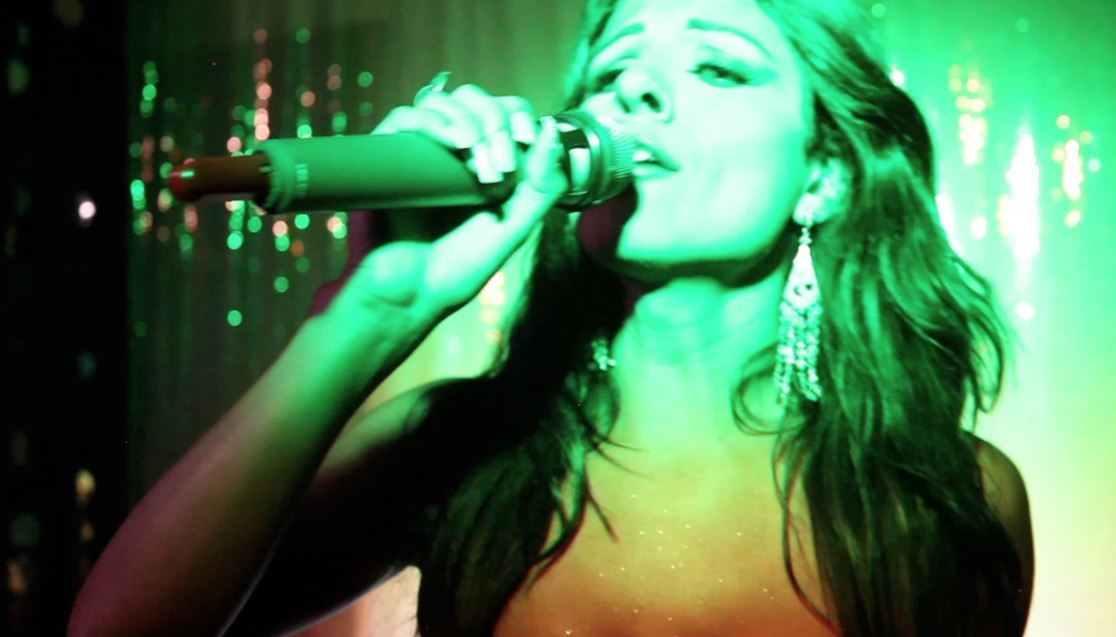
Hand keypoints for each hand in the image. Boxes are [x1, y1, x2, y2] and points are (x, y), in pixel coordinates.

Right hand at [329, 78, 568, 328]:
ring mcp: (419, 151)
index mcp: (484, 161)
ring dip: (470, 124)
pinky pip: (406, 118)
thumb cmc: (460, 268)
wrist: (413, 293)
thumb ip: (543, 184)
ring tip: (477, 163)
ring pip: (443, 104)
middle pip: (474, 99)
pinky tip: (455, 144)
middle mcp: (452, 150)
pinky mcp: (389, 156)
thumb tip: (551, 127)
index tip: (525, 141)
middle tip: (498, 170)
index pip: (503, 110)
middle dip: (494, 125)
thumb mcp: (515, 227)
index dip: (517, 115)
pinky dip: (434, 122)